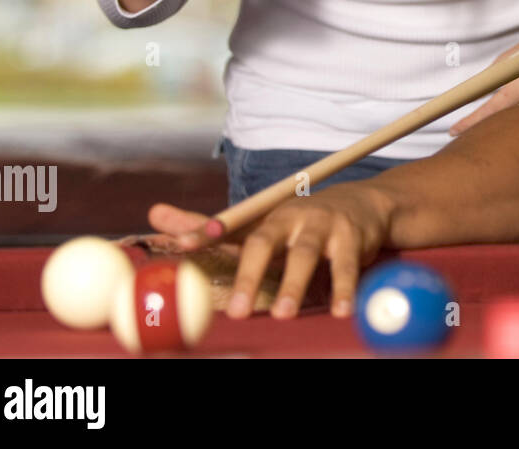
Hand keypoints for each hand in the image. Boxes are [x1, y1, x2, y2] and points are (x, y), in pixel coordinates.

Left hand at [149, 179, 390, 319]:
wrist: (365, 204)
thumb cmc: (300, 222)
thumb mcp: (260, 222)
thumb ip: (210, 226)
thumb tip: (153, 213)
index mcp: (265, 216)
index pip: (229, 225)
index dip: (204, 232)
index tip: (179, 244)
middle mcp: (291, 217)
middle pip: (265, 243)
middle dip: (250, 276)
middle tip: (238, 312)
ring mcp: (323, 225)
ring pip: (305, 255)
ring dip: (295, 286)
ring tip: (285, 315)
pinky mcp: (353, 238)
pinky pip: (346, 266)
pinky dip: (343, 289)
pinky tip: (341, 311)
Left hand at [450, 18, 518, 133]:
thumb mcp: (512, 58)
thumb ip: (494, 79)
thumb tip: (473, 98)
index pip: (493, 109)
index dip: (471, 122)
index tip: (454, 131)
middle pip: (508, 125)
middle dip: (487, 133)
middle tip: (467, 139)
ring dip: (506, 135)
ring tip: (488, 140)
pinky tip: (516, 134)